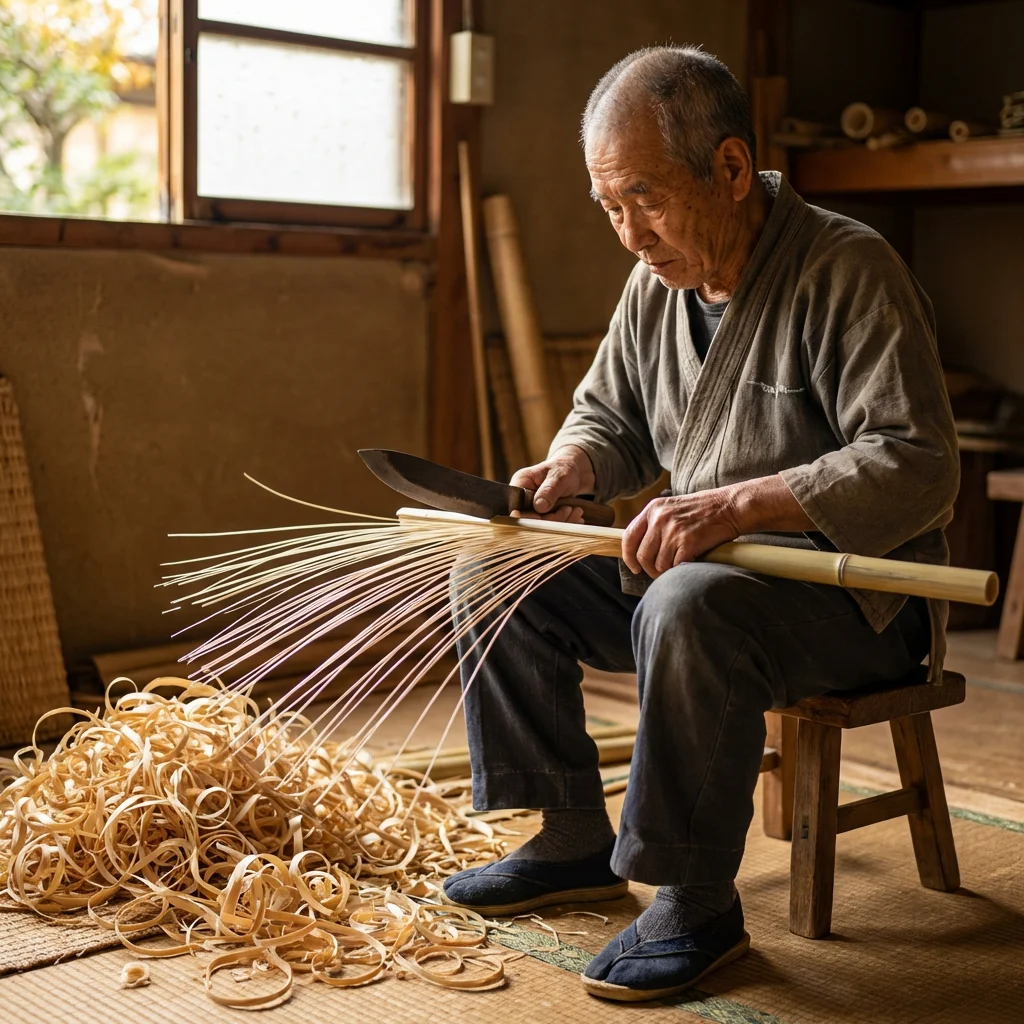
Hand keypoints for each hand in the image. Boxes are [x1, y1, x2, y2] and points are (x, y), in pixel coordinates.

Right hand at [510, 445, 596, 523]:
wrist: (574, 472)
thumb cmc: (564, 469)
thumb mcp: (559, 476)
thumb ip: (549, 490)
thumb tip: (539, 507)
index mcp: (520, 483)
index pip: (515, 506)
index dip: (527, 516)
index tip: (545, 515)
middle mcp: (522, 498)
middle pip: (529, 518)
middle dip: (551, 518)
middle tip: (568, 510)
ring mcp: (532, 508)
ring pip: (542, 524)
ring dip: (561, 521)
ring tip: (576, 511)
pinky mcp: (543, 515)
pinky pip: (551, 525)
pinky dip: (565, 522)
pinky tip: (576, 516)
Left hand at [622, 490, 740, 576]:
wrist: (729, 506)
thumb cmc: (703, 510)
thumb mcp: (672, 508)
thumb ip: (655, 524)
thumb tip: (641, 549)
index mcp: (653, 509)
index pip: (629, 536)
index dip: (628, 556)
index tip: (634, 567)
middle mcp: (660, 519)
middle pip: (642, 555)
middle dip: (648, 569)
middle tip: (657, 572)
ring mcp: (673, 531)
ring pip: (659, 564)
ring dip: (665, 571)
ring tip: (675, 567)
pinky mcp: (688, 542)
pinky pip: (675, 566)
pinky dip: (679, 570)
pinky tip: (686, 564)